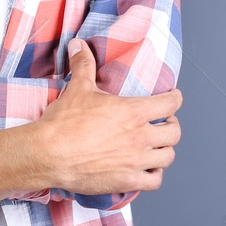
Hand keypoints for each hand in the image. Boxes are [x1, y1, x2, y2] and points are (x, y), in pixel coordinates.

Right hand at [29, 38, 181, 195]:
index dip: (175, 98)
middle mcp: (140, 137)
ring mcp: (136, 161)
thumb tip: (78, 45)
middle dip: (172, 125)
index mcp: (133, 112)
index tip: (174, 97)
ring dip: (165, 150)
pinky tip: (149, 169)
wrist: (50, 154)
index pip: (170, 104)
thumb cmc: (65, 123)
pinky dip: (155, 174)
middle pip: (174, 132)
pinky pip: (155, 180)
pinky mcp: (128, 181)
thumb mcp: (78, 88)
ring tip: (158, 146)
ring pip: (168, 157)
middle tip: (164, 122)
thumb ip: (83, 64)